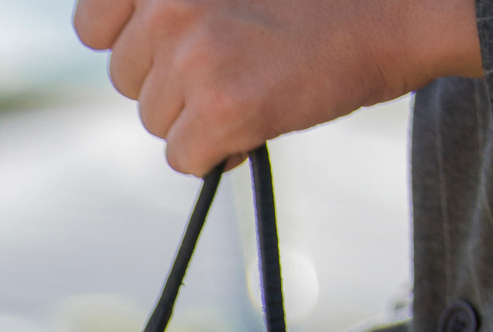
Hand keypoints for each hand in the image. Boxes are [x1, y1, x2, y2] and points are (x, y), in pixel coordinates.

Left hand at [74, 0, 481, 174]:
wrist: (401, 10)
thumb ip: (175, 3)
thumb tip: (117, 38)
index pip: (91, 24)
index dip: (124, 44)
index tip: (161, 50)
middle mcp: (169, 3)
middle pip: (126, 79)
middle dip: (171, 82)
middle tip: (237, 60)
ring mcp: (192, 54)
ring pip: (154, 119)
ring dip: (198, 116)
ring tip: (258, 80)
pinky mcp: (219, 106)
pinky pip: (185, 156)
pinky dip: (219, 152)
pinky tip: (262, 117)